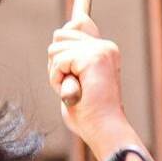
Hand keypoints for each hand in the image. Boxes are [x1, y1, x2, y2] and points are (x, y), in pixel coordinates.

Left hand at [47, 15, 126, 140]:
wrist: (103, 128)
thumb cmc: (87, 112)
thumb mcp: (74, 79)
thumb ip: (67, 56)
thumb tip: (58, 32)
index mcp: (104, 49)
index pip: (68, 32)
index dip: (59, 57)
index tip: (73, 77)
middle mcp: (105, 46)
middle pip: (59, 37)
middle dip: (56, 65)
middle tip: (74, 86)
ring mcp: (101, 50)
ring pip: (55, 49)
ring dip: (57, 74)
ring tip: (75, 90)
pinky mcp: (92, 58)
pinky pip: (58, 62)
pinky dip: (58, 80)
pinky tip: (74, 91)